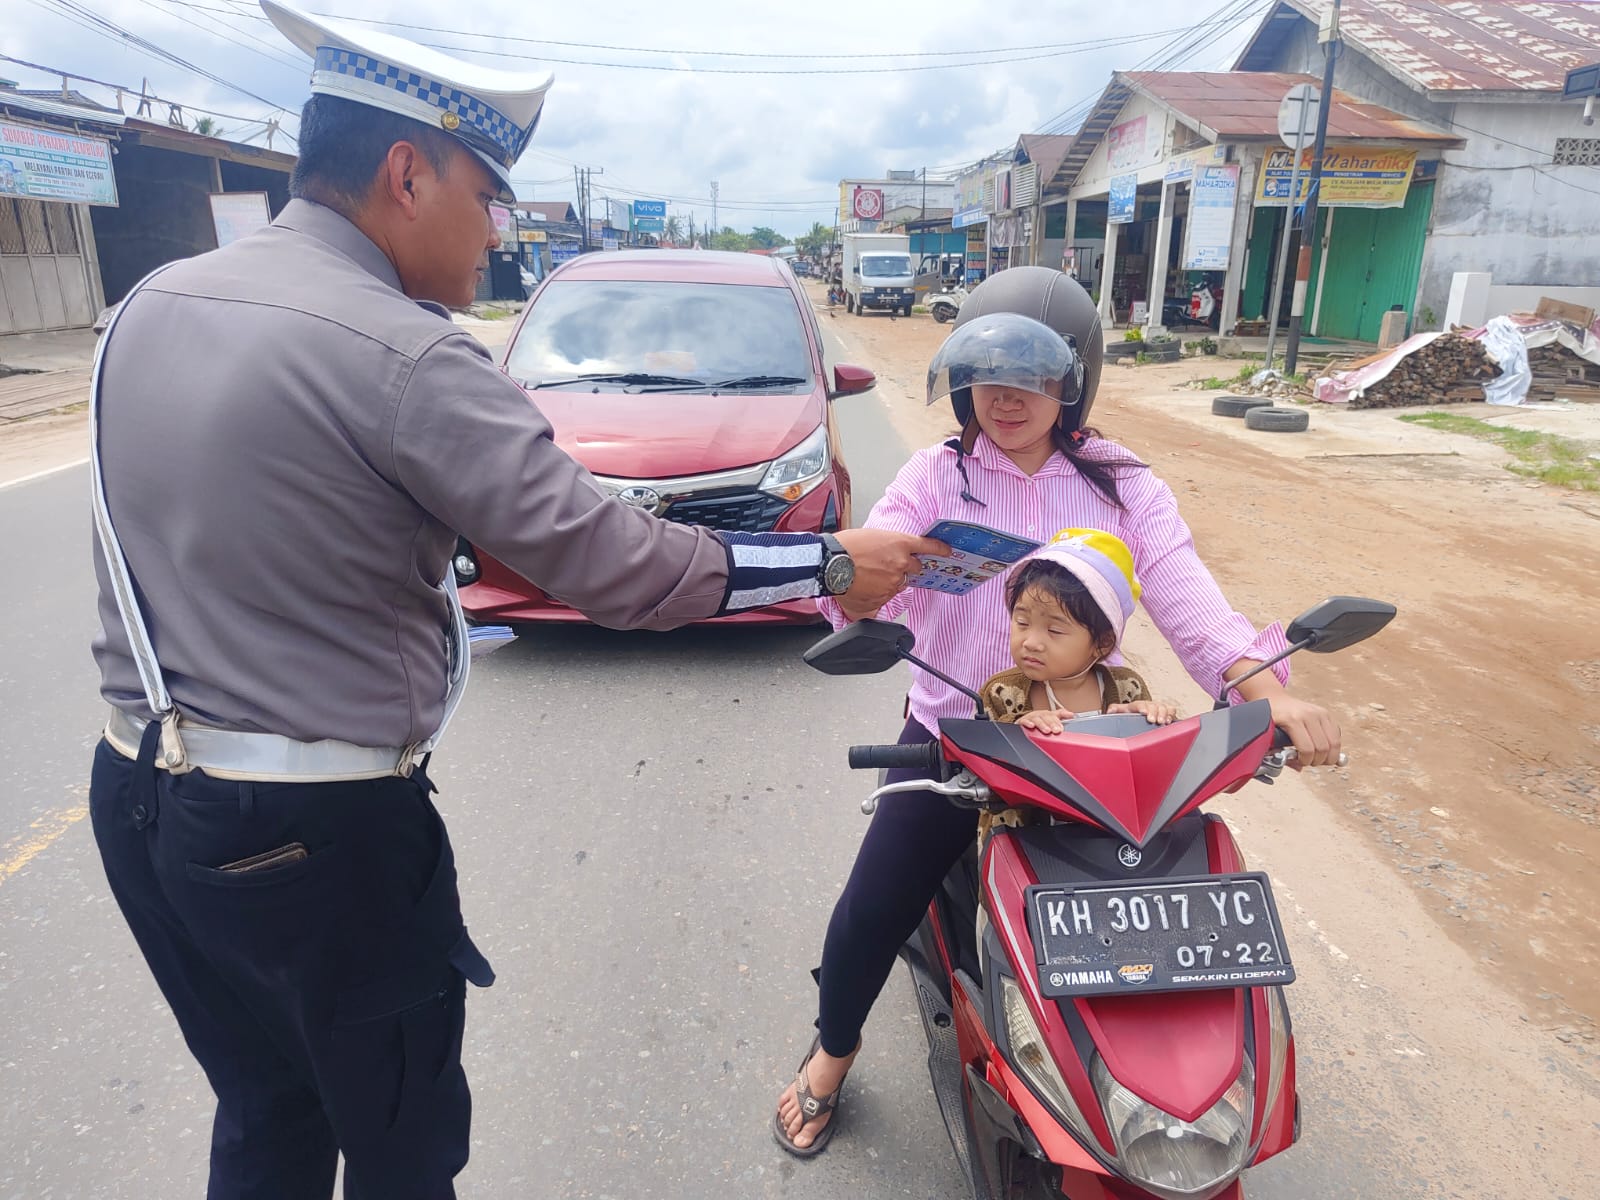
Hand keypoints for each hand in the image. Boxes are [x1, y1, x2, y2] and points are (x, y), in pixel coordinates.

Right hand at [833, 529, 948, 614]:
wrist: (829, 563)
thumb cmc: (845, 545)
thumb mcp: (872, 536)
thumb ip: (889, 547)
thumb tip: (890, 556)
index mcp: (900, 543)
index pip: (928, 546)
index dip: (939, 549)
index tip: (947, 551)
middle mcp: (901, 563)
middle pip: (914, 568)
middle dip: (905, 567)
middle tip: (886, 565)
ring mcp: (893, 582)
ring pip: (898, 583)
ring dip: (887, 581)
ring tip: (866, 575)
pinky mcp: (883, 597)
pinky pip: (885, 597)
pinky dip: (876, 594)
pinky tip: (862, 586)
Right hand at [1017, 709, 1073, 734]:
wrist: (1021, 724)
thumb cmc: (1037, 723)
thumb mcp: (1049, 721)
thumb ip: (1060, 718)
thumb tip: (1072, 715)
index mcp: (1047, 715)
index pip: (1057, 713)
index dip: (1064, 714)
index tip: (1071, 715)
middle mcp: (1040, 714)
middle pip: (1047, 717)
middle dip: (1053, 723)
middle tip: (1058, 730)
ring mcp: (1031, 717)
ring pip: (1037, 719)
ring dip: (1042, 725)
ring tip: (1047, 731)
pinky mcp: (1021, 721)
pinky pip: (1024, 721)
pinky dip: (1028, 723)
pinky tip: (1032, 726)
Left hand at [1108, 700, 1178, 724]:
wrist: (1141, 715)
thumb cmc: (1132, 715)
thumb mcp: (1123, 713)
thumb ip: (1116, 710)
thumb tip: (1109, 710)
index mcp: (1137, 705)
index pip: (1139, 704)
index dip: (1142, 707)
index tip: (1143, 712)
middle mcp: (1149, 705)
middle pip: (1153, 705)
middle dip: (1154, 712)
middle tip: (1153, 720)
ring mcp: (1158, 708)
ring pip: (1163, 707)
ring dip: (1163, 714)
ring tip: (1161, 722)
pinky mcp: (1166, 712)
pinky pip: (1171, 710)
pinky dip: (1171, 715)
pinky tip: (1168, 721)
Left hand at [1267, 694, 1340, 767]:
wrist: (1275, 699)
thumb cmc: (1270, 717)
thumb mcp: (1268, 734)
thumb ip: (1279, 752)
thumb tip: (1298, 767)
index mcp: (1292, 720)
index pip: (1307, 749)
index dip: (1305, 761)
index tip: (1300, 762)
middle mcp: (1308, 715)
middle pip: (1323, 748)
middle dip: (1317, 761)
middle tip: (1309, 761)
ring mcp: (1319, 713)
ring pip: (1334, 743)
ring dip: (1328, 756)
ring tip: (1317, 757)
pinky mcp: (1326, 714)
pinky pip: (1336, 735)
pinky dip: (1332, 746)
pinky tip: (1322, 748)